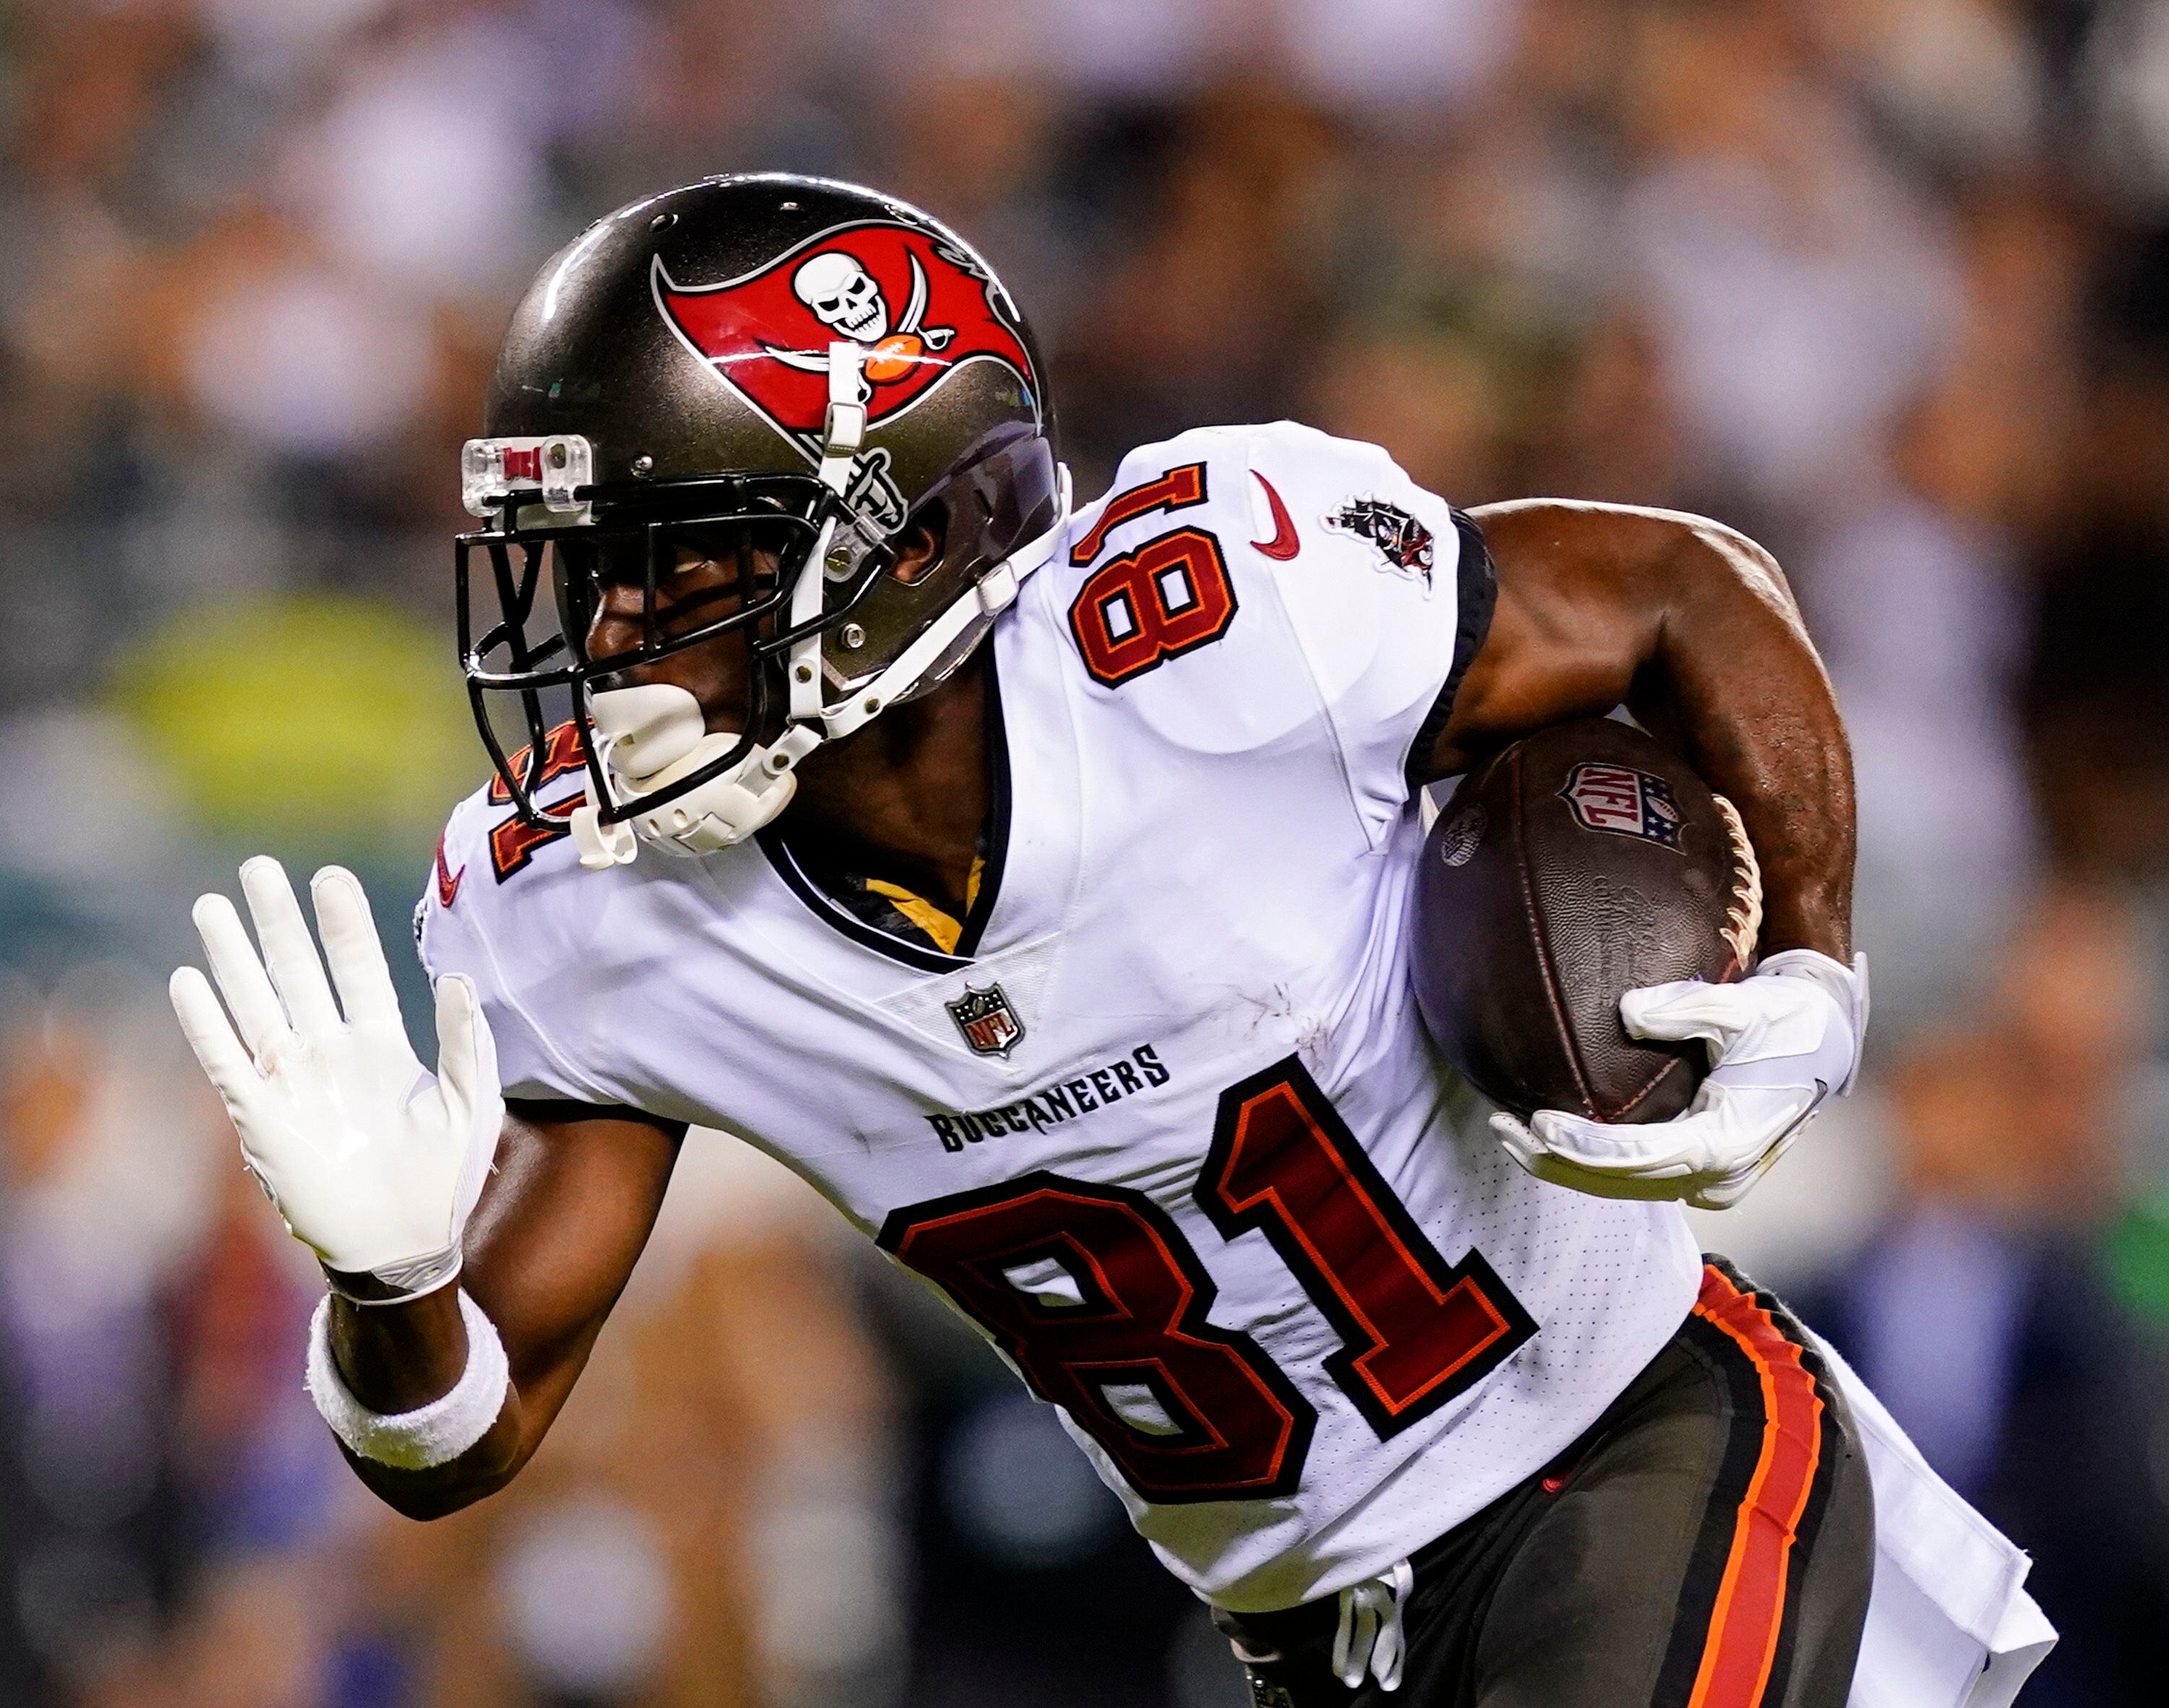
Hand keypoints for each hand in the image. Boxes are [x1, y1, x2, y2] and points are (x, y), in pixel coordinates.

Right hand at [170, 857, 502, 1297]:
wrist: (402, 1247)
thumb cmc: (442, 1179)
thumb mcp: (471, 1104)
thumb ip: (467, 1040)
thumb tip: (458, 974)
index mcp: (384, 1046)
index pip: (358, 969)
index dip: (343, 925)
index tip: (329, 876)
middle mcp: (332, 1054)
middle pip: (299, 973)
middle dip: (278, 922)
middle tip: (257, 867)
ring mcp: (294, 1082)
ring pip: (257, 1005)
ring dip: (234, 958)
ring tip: (212, 906)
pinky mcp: (262, 1118)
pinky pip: (228, 1062)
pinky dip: (207, 1024)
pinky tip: (188, 981)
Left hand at [1490, 950, 1865, 1210]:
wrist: (1829, 1039)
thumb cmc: (1789, 1017)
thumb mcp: (1745, 1005)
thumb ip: (1687, 1007)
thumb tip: (1628, 1012)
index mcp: (1727, 1143)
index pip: (1639, 1156)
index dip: (1584, 1147)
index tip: (1537, 1123)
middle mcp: (1718, 1175)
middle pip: (1620, 1183)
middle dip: (1556, 1162)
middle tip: (1501, 1128)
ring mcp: (1712, 1180)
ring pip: (1624, 1186)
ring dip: (1566, 1166)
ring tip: (1509, 1133)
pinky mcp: (1703, 1170)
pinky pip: (1638, 1174)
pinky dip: (1593, 1161)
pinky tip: (1551, 1136)